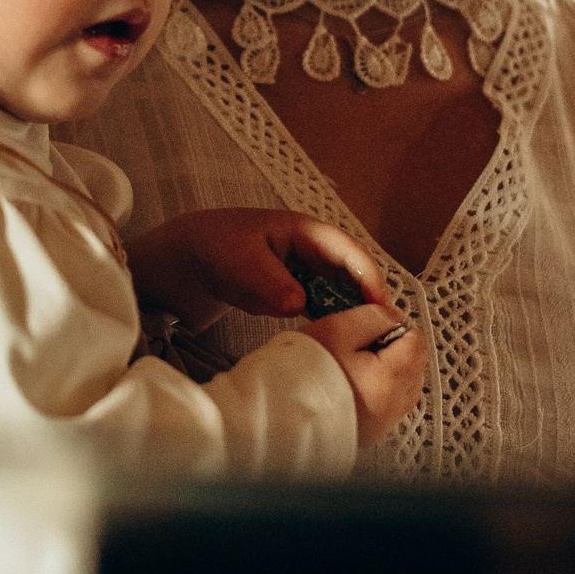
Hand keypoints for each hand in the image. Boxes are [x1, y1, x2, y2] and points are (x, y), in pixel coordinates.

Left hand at [126, 208, 388, 330]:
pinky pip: (325, 306)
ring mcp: (308, 272)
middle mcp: (314, 250)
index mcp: (307, 231)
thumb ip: (272, 283)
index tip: (379, 305)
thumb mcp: (243, 263)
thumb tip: (300, 304)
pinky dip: (333, 321)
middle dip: (370, 299)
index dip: (368, 277)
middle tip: (383, 330)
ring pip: (343, 293)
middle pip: (354, 274)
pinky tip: (340, 341)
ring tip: (368, 340)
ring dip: (354, 313)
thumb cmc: (216, 247)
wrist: (191, 258)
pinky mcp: (299, 291)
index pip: (348, 253)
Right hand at [300, 303, 424, 444]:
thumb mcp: (338, 328)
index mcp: (391, 378)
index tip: (370, 326)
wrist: (278, 415)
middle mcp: (393, 406)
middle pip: (413, 366)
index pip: (417, 341)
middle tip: (357, 345)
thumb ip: (373, 317)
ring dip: (385, 372)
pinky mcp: (369, 433)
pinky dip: (374, 392)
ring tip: (350, 366)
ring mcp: (382, 423)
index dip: (394, 326)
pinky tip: (347, 385)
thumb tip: (393, 317)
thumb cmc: (302, 372)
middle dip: (393, 350)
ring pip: (401, 386)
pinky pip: (385, 406)